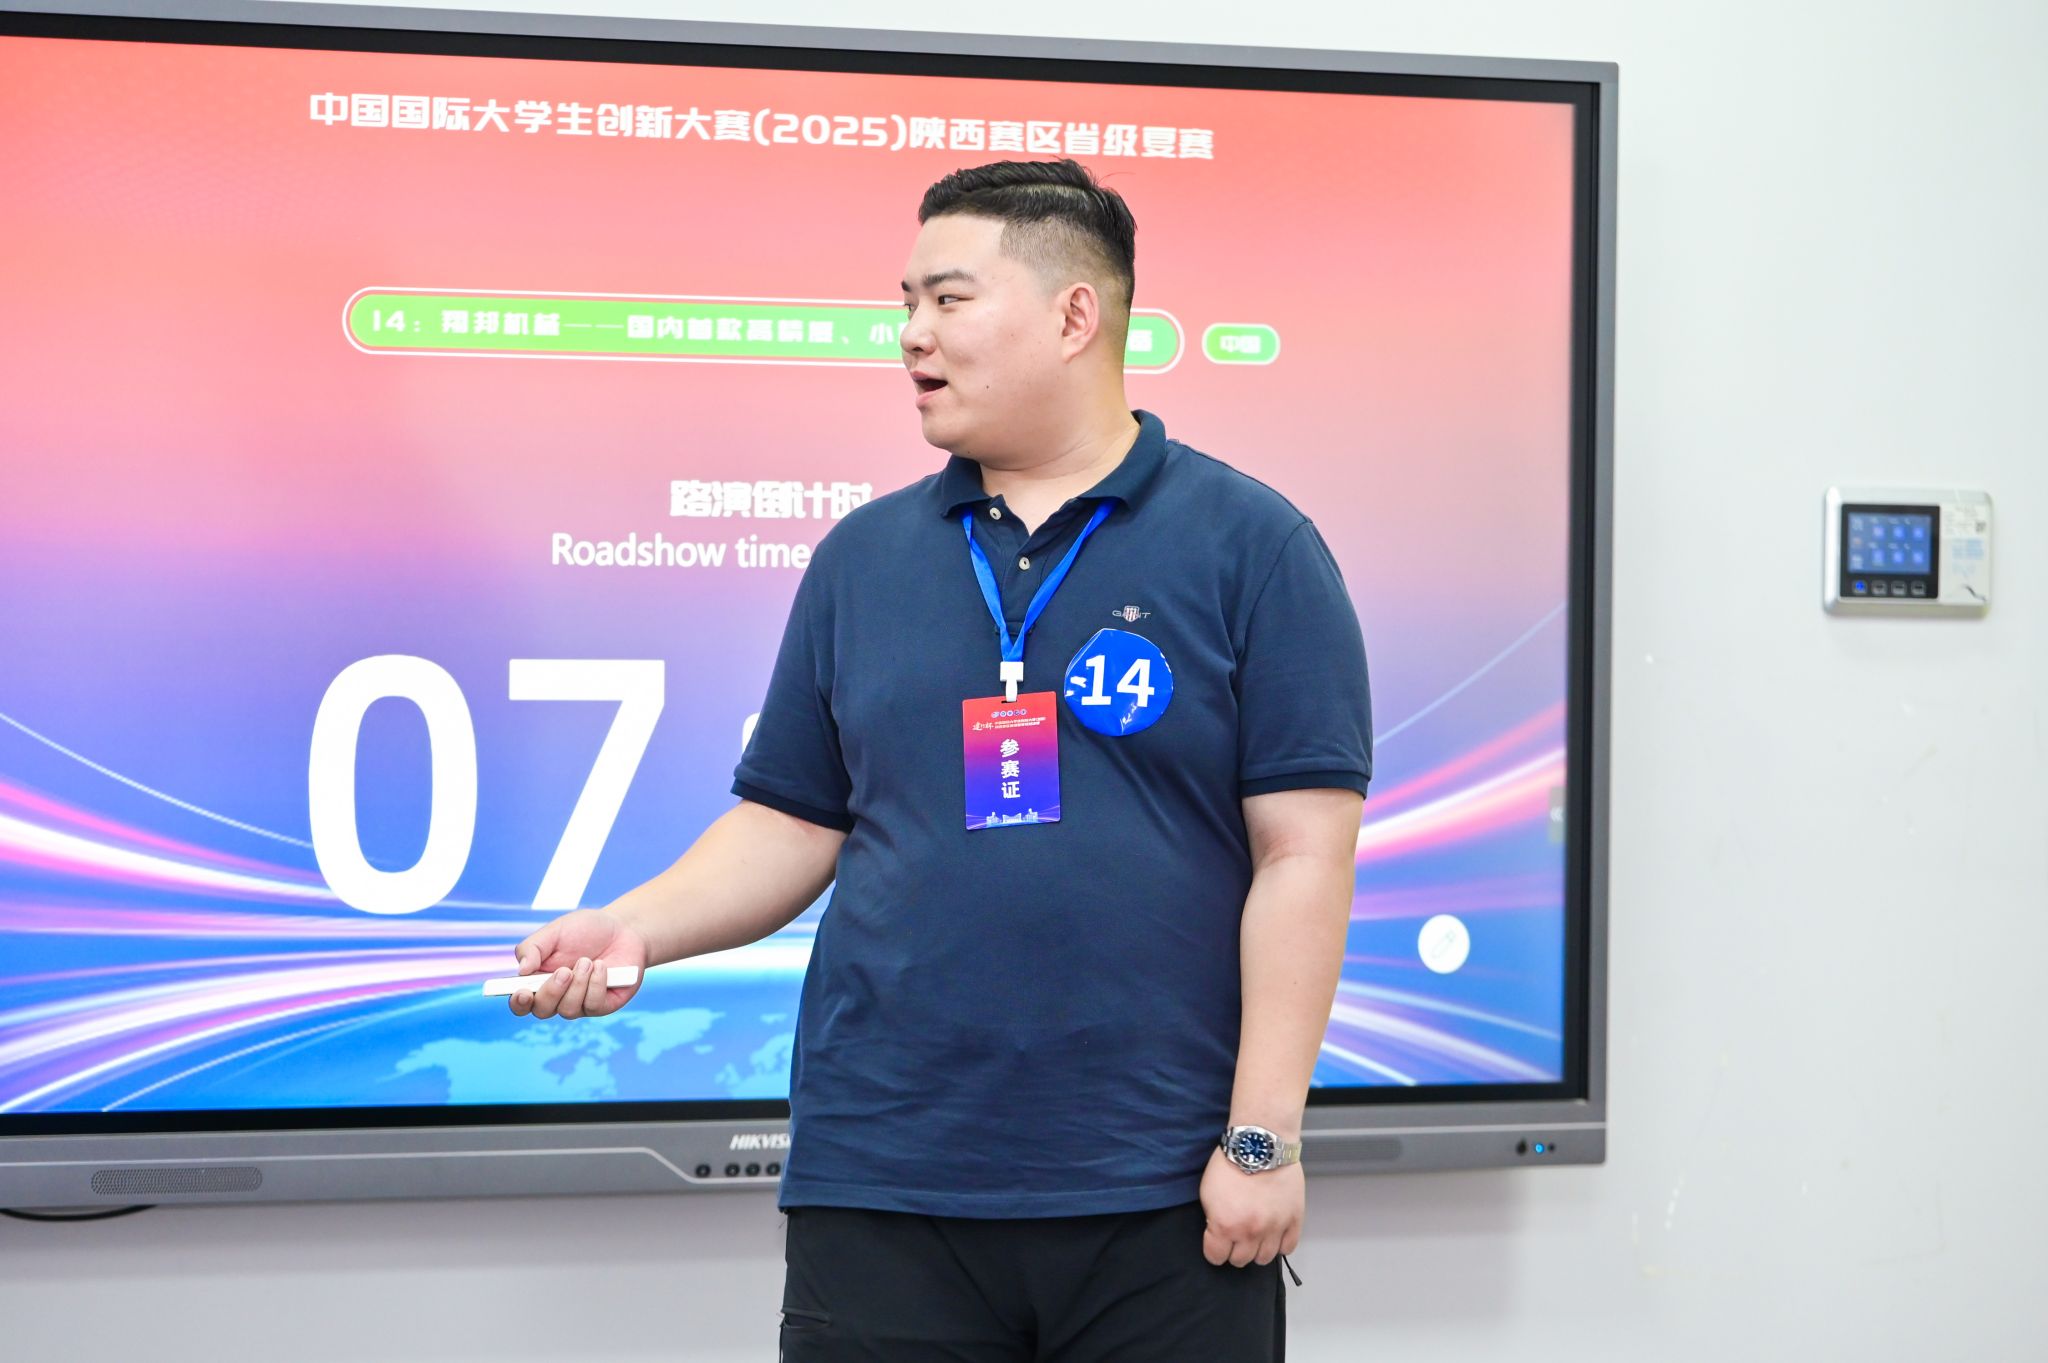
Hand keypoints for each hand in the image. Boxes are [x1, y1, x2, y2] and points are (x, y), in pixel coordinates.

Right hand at [507, 907, 648, 1019]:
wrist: (623, 928)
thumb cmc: (585, 930)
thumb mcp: (555, 930)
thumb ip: (533, 947)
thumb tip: (521, 970)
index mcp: (538, 980)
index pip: (521, 1002)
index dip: (518, 1002)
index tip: (522, 991)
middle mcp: (557, 996)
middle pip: (542, 1010)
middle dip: (552, 991)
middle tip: (564, 971)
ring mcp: (580, 1003)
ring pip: (568, 1010)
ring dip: (578, 984)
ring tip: (588, 961)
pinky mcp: (602, 1005)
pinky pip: (593, 1005)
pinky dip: (596, 984)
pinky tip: (602, 967)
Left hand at [1198, 1143, 1302, 1267]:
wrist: (1260, 1144)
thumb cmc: (1231, 1163)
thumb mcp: (1207, 1192)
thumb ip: (1213, 1219)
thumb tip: (1218, 1234)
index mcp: (1225, 1226)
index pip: (1216, 1257)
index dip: (1214, 1249)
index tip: (1217, 1242)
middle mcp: (1250, 1232)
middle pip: (1240, 1261)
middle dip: (1235, 1250)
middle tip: (1236, 1236)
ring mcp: (1274, 1228)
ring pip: (1265, 1259)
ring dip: (1257, 1250)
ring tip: (1255, 1236)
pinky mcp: (1293, 1220)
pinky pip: (1288, 1247)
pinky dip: (1280, 1244)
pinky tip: (1273, 1234)